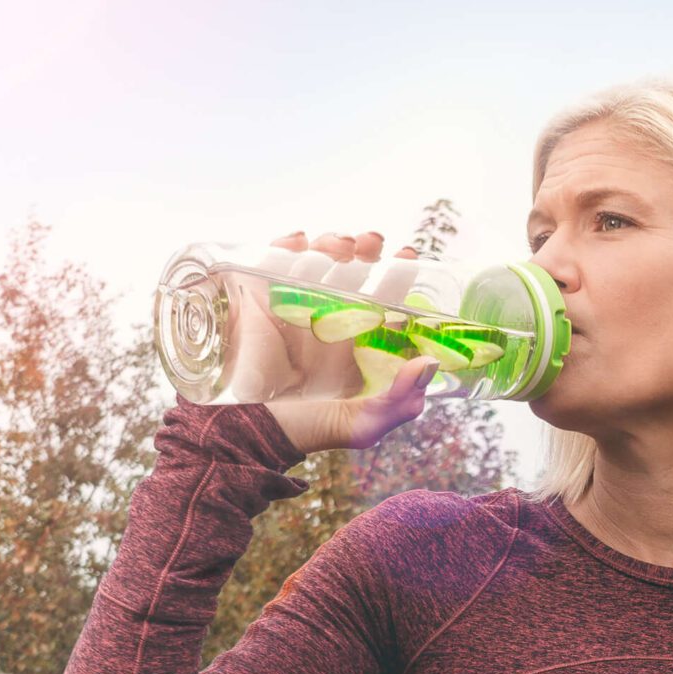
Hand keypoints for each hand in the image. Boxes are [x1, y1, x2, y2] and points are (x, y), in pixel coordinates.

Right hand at [223, 229, 437, 454]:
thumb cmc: (304, 429)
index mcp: (358, 344)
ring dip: (333, 242)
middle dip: (367, 249)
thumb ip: (399, 402)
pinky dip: (288, 244)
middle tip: (372, 244)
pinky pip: (273, 260)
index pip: (387, 300)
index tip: (409, 258)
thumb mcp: (360, 425)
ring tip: (341, 247)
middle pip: (354, 271)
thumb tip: (429, 365)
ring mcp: (294, 306)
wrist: (243, 431)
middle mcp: (330, 321)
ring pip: (319, 259)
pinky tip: (300, 243)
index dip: (401, 277)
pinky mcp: (259, 299)